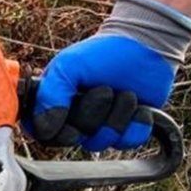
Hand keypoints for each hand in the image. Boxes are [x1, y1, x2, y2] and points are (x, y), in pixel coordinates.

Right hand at [30, 35, 174, 151]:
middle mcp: (75, 118)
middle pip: (76, 139)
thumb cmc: (102, 52)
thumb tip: (45, 130)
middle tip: (104, 89)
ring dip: (118, 116)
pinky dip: (137, 125)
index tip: (70, 115)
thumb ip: (50, 95)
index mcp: (54, 103)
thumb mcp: (68, 66)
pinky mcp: (126, 129)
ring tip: (125, 93)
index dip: (58, 132)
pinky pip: (128, 143)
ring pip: (102, 142)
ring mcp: (101, 125)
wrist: (145, 48)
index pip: (46, 135)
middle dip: (93, 113)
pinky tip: (140, 107)